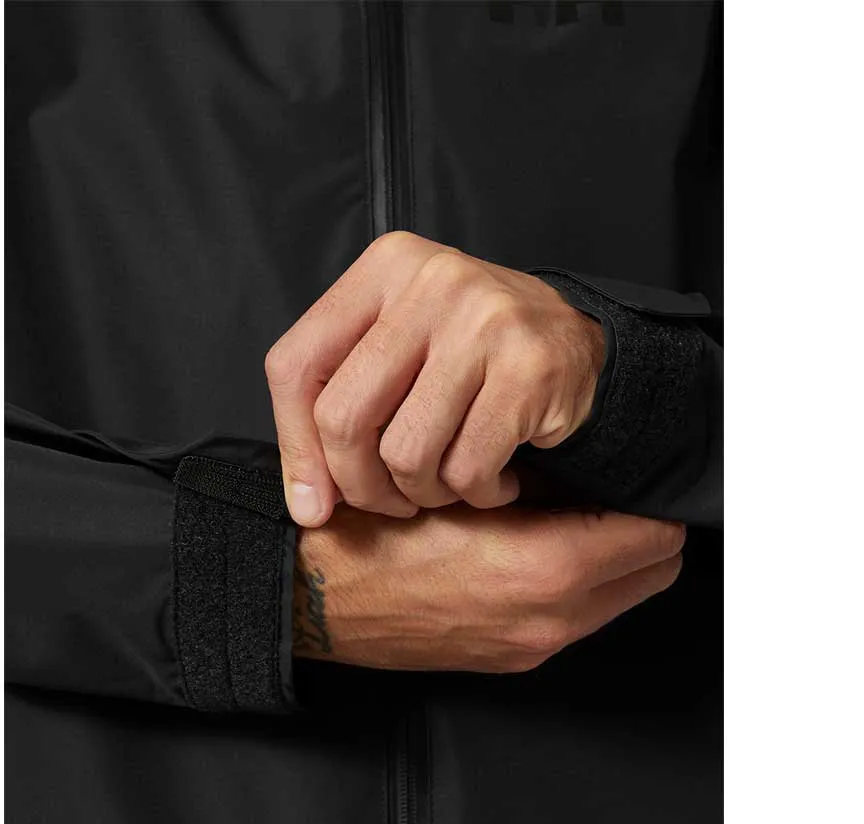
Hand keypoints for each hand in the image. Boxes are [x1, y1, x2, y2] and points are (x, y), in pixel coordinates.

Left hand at [265, 231, 604, 526]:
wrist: (581, 347)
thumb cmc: (473, 357)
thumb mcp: (400, 351)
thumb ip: (342, 407)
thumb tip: (307, 504)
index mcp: (384, 266)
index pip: (295, 364)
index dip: (295, 446)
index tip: (314, 500)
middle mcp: (431, 281)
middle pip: (342, 416)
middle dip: (360, 485)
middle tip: (392, 499)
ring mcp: (484, 321)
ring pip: (404, 453)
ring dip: (423, 494)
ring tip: (448, 484)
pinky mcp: (529, 368)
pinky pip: (467, 470)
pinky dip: (476, 495)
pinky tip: (493, 482)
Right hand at [291, 503, 684, 671]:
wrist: (314, 601)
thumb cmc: (370, 537)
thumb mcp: (457, 484)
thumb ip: (533, 477)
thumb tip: (579, 466)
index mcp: (545, 568)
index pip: (656, 534)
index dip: (655, 497)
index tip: (639, 474)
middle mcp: (551, 619)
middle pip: (654, 573)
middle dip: (647, 531)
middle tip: (616, 492)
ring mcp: (532, 647)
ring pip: (618, 598)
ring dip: (612, 559)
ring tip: (572, 515)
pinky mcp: (511, 661)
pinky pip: (576, 619)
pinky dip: (576, 585)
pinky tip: (534, 551)